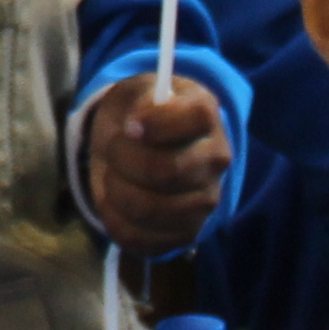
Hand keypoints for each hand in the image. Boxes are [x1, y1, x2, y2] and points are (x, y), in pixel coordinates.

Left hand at [82, 74, 229, 246]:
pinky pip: (139, 237)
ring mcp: (204, 202)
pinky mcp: (185, 234)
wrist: (142, 147)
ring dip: (115, 190)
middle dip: (123, 159)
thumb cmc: (137, 115)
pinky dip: (113, 219)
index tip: (129, 126)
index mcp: (205, 115)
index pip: (198, 119)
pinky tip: (114, 201)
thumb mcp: (135, 92)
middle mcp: (215, 160)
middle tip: (112, 149)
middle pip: (167, 170)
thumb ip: (139, 100)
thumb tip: (137, 124)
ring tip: (112, 176)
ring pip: (148, 208)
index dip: (158, 124)